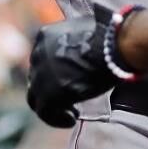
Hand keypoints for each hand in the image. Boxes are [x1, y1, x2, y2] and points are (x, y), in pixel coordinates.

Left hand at [28, 5, 125, 127]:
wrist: (111, 47)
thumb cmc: (108, 37)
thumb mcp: (86, 28)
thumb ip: (78, 34)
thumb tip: (89, 34)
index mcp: (45, 37)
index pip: (41, 58)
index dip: (52, 71)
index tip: (69, 78)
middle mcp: (38, 55)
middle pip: (36, 77)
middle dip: (50, 88)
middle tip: (70, 97)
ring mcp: (40, 76)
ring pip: (36, 98)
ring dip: (52, 106)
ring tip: (71, 113)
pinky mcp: (48, 95)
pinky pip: (45, 113)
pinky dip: (57, 119)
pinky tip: (71, 120)